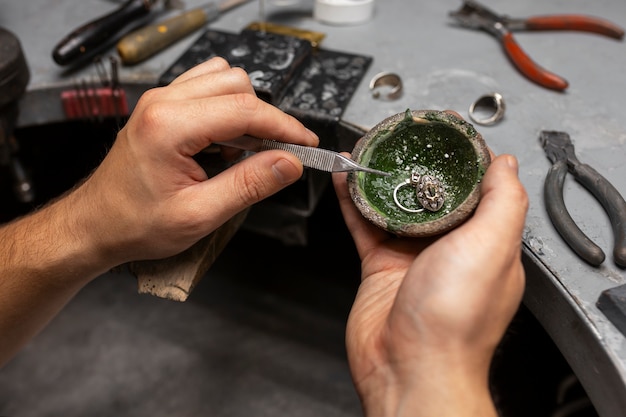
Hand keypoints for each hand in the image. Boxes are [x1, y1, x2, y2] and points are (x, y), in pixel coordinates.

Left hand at [0, 57, 318, 364]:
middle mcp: (163, 102)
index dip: (284, 127)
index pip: (244, 110)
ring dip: (246, 111)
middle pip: (237, 86)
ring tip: (245, 152)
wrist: (96, 224)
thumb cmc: (136, 224)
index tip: (306, 144)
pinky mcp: (162, 105)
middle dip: (266, 119)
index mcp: (169, 127)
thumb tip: (289, 163)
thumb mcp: (199, 215)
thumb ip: (249, 185)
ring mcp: (160, 99)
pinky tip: (226, 141)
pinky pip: (207, 87)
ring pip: (224, 80)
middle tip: (277, 155)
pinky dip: (227, 107)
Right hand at [332, 153, 527, 415]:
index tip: (448, 129)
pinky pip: (365, 224)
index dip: (463, 155)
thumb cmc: (455, 320)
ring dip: (381, 177)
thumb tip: (505, 162)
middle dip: (417, 162)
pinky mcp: (380, 266)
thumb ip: (502, 200)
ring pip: (395, 205)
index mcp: (485, 242)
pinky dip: (353, 201)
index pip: (478, 187)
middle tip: (404, 134)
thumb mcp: (492, 246)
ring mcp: (412, 256)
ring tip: (370, 149)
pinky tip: (346, 179)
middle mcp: (450, 248)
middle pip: (432, 192)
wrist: (410, 367)